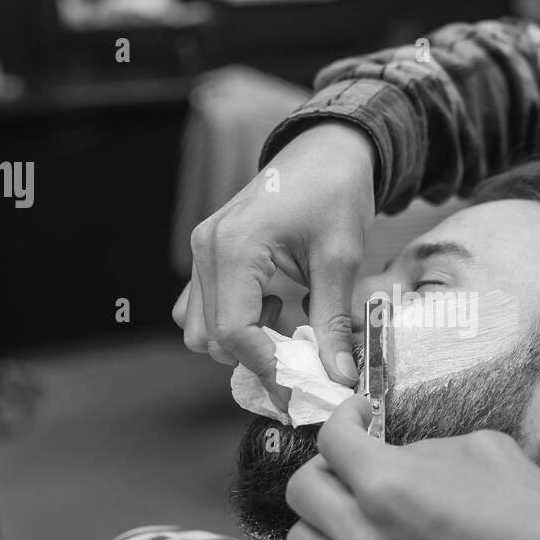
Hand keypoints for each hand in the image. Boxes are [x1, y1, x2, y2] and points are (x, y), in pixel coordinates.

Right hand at [172, 122, 375, 392]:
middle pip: (209, 338)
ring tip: (287, 317)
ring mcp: (202, 250)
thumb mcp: (341, 259)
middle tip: (303, 353)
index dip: (266, 369)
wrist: (326, 148)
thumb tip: (339, 377)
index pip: (233, 332)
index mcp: (235, 247)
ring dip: (241, 340)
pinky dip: (233, 320)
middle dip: (255, 358)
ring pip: (198, 326)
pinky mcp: (208, 252)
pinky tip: (273, 302)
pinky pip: (203, 305)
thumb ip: (333, 321)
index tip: (299, 391)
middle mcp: (207, 249)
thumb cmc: (336, 192)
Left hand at [285, 397, 539, 539]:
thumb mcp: (480, 448)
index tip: (361, 414)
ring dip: (321, 516)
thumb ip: (423, 449)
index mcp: (387, 485)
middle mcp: (364, 535)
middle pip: (302, 491)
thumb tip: (397, 458)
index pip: (332, 440)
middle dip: (325, 464)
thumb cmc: (529, 511)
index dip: (344, 416)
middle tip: (355, 460)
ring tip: (353, 507)